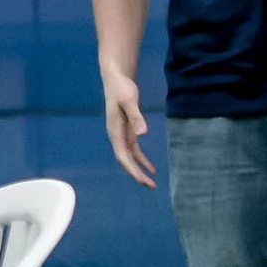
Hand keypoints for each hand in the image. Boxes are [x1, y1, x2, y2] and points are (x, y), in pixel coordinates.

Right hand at [101, 70, 156, 188]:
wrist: (115, 80)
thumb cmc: (122, 89)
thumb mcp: (130, 101)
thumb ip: (136, 117)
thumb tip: (143, 134)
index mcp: (115, 131)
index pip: (122, 155)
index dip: (132, 169)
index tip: (142, 180)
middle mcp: (116, 136)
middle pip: (125, 160)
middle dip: (136, 174)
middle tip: (151, 186)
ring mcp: (121, 134)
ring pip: (129, 157)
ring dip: (139, 169)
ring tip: (152, 182)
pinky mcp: (127, 131)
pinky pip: (134, 150)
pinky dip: (142, 159)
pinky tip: (151, 167)